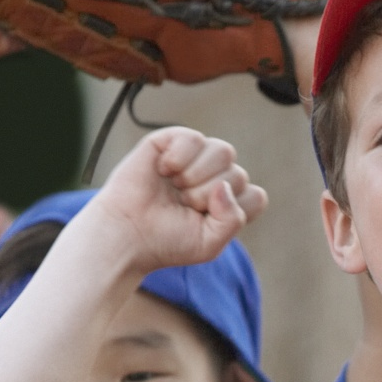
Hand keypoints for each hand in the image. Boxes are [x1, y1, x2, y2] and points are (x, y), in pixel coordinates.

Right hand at [81, 126, 267, 272]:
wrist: (126, 234)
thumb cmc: (166, 241)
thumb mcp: (209, 243)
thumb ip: (231, 219)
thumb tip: (224, 185)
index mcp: (228, 203)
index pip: (255, 196)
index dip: (233, 209)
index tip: (204, 220)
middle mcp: (215, 177)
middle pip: (238, 175)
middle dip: (208, 196)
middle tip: (183, 205)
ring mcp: (196, 158)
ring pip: (224, 151)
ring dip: (197, 175)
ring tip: (175, 187)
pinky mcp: (172, 141)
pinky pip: (193, 138)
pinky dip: (179, 157)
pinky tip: (164, 170)